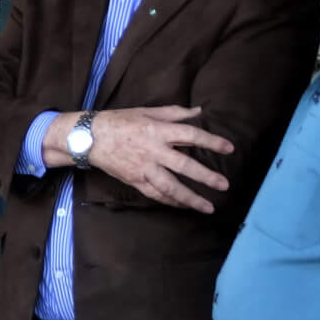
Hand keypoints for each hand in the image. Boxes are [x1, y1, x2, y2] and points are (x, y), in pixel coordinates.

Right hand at [50, 106, 233, 212]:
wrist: (90, 138)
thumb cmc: (120, 121)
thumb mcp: (147, 111)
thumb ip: (175, 113)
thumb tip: (199, 111)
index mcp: (158, 130)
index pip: (190, 135)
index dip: (211, 141)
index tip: (229, 148)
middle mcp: (153, 151)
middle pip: (184, 166)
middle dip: (206, 177)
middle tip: (224, 186)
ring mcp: (144, 168)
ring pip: (170, 187)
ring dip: (190, 198)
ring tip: (207, 207)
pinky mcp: (135, 180)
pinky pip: (156, 194)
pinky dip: (171, 201)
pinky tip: (183, 206)